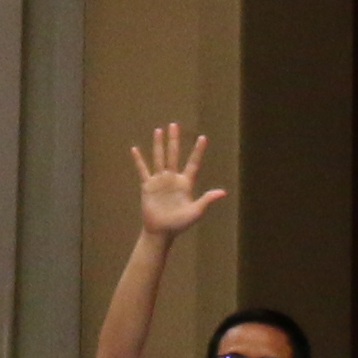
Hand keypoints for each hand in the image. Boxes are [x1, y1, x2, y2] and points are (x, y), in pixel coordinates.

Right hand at [129, 123, 224, 244]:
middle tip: (174, 125)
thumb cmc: (179, 224)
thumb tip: (223, 192)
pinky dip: (138, 160)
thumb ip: (206, 200)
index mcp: (185, 183)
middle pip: (174, 155)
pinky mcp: (148, 186)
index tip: (203, 137)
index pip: (193, 163)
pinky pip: (143, 170)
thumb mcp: (195, 212)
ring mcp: (160, 181)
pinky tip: (135, 149)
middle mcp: (173, 178)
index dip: (198, 151)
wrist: (161, 232)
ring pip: (159, 158)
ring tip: (159, 130)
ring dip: (159, 144)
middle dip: (174, 140)